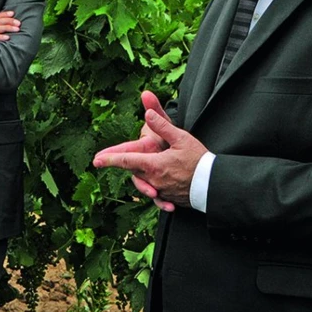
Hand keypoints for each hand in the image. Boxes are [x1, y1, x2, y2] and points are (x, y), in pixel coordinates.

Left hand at [93, 90, 207, 212]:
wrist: (214, 184)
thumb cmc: (199, 160)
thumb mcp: (181, 138)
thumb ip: (162, 126)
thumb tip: (147, 113)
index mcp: (154, 164)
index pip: (127, 160)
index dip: (110, 159)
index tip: (96, 160)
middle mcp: (154, 180)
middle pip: (132, 170)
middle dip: (121, 164)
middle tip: (104, 160)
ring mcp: (161, 191)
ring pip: (143, 182)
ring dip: (137, 175)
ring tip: (133, 168)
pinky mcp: (169, 198)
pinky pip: (155, 195)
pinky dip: (152, 192)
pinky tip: (154, 192)